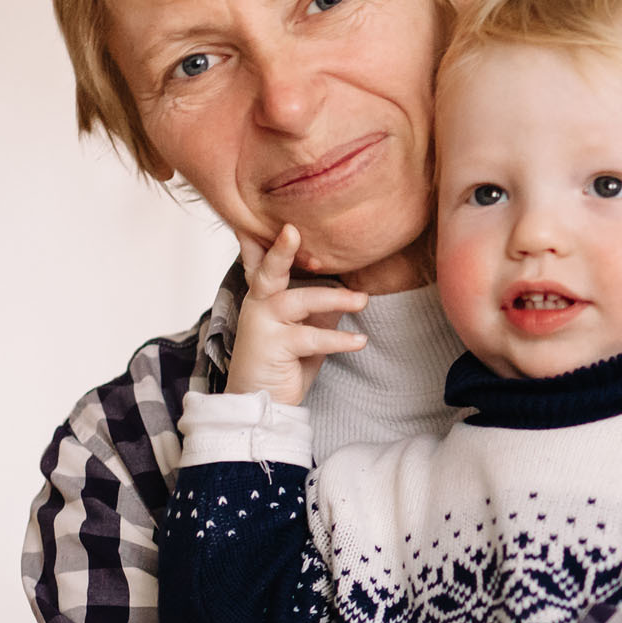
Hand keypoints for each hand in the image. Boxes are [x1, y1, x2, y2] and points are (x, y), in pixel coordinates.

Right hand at [227, 225, 367, 404]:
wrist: (261, 404)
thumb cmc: (283, 364)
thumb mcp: (305, 332)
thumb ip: (320, 310)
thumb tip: (352, 292)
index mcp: (264, 296)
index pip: (263, 262)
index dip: (269, 241)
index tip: (281, 219)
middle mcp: (257, 304)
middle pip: (267, 270)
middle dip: (280, 249)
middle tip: (292, 229)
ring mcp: (261, 324)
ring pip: (298, 301)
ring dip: (334, 298)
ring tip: (363, 300)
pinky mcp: (272, 347)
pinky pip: (310, 337)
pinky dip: (338, 338)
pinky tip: (359, 340)